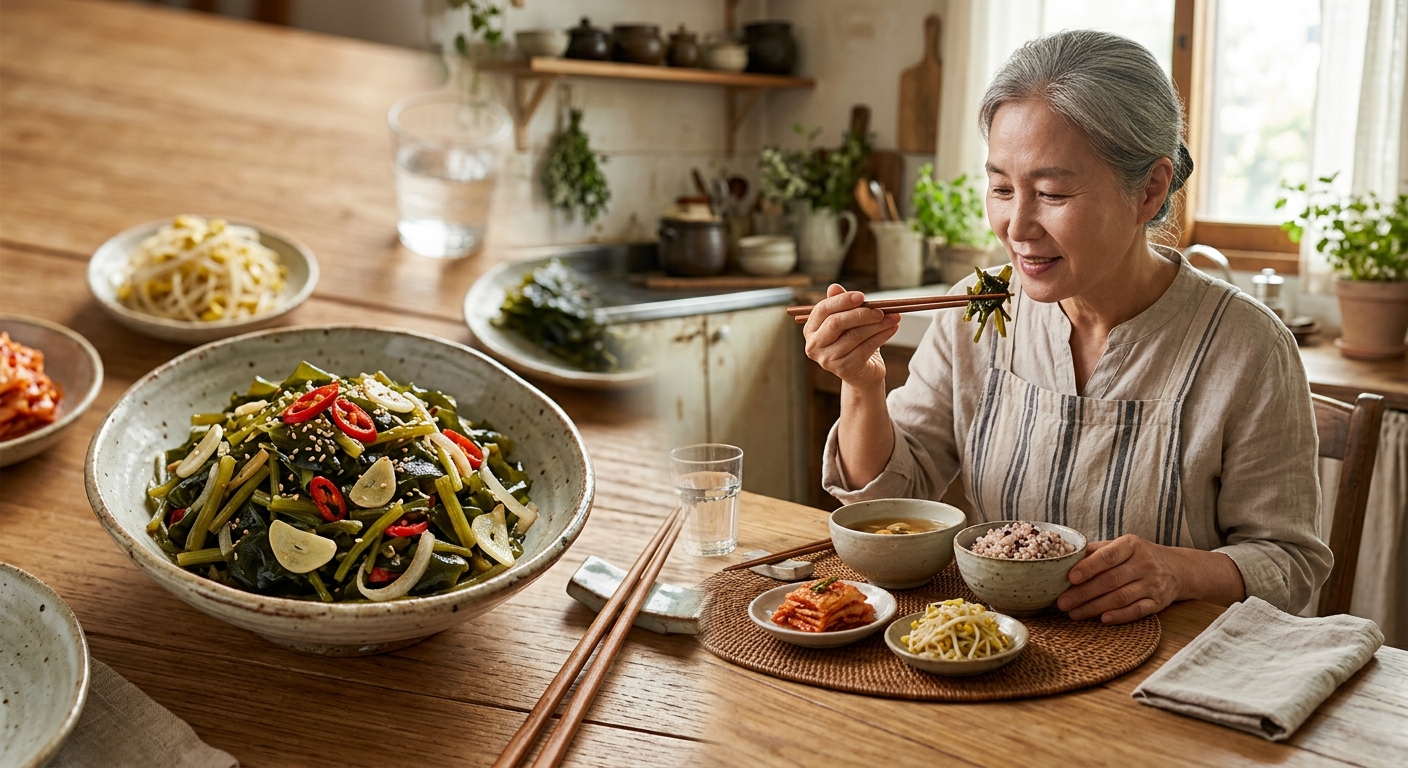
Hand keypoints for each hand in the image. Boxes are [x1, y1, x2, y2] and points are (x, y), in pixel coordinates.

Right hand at [802, 284, 901, 391]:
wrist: (862, 373)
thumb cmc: (853, 342)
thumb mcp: (847, 322)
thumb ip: (841, 305)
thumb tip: (833, 287)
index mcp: (811, 330)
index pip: (822, 310)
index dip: (842, 301)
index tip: (862, 296)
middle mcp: (814, 345)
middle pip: (836, 323)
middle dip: (861, 313)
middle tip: (881, 309)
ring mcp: (827, 359)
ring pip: (854, 335)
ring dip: (877, 324)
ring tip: (894, 317)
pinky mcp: (844, 369)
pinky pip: (866, 347)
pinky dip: (882, 336)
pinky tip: (892, 328)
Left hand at [1057, 534, 1182, 623]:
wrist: (1178, 568)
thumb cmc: (1139, 556)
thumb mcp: (1122, 546)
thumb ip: (1096, 551)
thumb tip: (1066, 559)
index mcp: (1131, 545)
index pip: (1108, 556)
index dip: (1088, 567)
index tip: (1069, 577)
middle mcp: (1145, 563)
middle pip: (1110, 580)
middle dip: (1083, 593)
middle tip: (1062, 603)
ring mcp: (1153, 584)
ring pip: (1121, 597)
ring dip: (1094, 607)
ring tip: (1073, 613)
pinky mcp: (1159, 602)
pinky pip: (1138, 611)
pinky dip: (1120, 616)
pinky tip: (1102, 620)